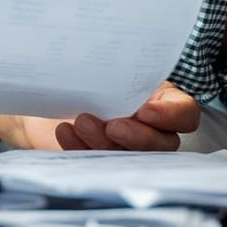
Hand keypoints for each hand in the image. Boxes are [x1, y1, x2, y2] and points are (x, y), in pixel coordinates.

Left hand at [0, 82, 200, 151]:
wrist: (42, 89)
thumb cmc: (82, 71)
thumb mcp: (104, 65)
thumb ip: (118, 70)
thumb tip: (113, 62)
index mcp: (160, 99)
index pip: (185, 114)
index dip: (171, 116)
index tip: (144, 109)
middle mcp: (149, 127)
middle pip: (164, 143)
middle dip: (139, 136)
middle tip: (113, 125)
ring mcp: (124, 149)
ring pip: (130, 157)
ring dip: (105, 142)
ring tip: (80, 121)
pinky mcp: (98, 163)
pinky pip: (97, 164)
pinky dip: (80, 148)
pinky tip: (65, 132)